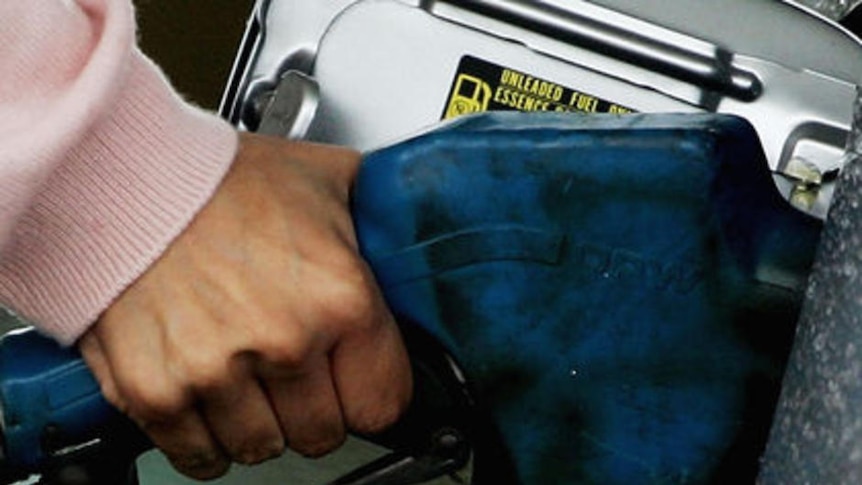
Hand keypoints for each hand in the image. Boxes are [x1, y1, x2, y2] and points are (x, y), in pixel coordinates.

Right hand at [78, 133, 411, 479]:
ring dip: (259, 422)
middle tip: (293, 370)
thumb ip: (379, 222)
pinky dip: (204, 438)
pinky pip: (197, 456)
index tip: (354, 381)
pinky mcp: (155, 391)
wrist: (125, 174)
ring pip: (262, 449)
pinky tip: (207, 396)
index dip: (368, 391)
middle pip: (322, 435)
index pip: (382, 405)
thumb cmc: (221, 177)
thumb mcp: (330, 181)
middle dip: (313, 408)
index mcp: (341, 298)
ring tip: (245, 374)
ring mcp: (216, 372)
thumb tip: (409, 240)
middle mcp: (284, 342)